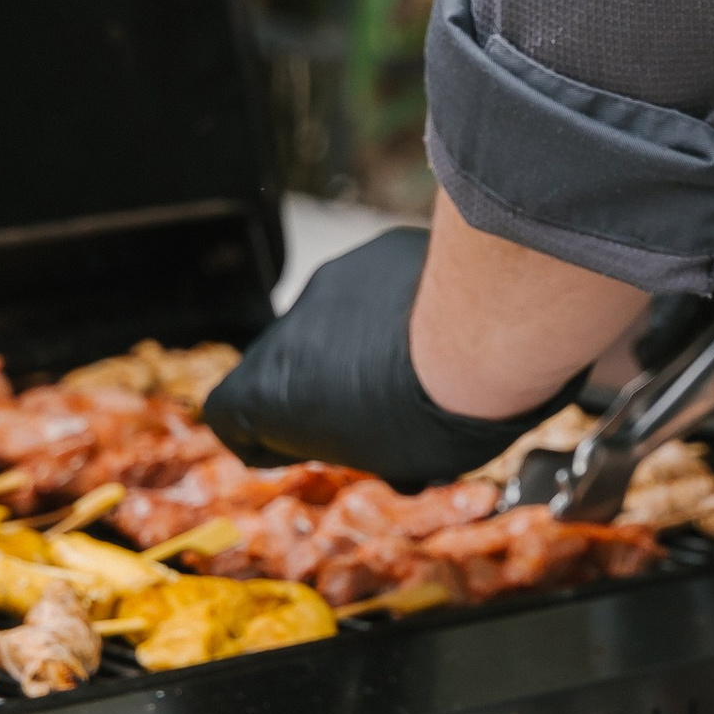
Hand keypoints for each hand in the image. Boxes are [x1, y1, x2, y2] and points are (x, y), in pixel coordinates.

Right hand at [202, 226, 602, 490]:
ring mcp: (333, 283)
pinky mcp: (378, 251)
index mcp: (270, 392)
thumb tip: (392, 447)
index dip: (263, 438)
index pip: (228, 414)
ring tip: (422, 373)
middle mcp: (289, 329)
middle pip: (289, 363)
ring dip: (364, 346)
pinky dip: (400, 309)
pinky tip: (444, 330)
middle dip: (326, 389)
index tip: (298, 449)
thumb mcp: (395, 462)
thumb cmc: (435, 411)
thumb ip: (365, 442)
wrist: (485, 332)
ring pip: (335, 321)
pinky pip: (378, 286)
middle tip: (378, 417)